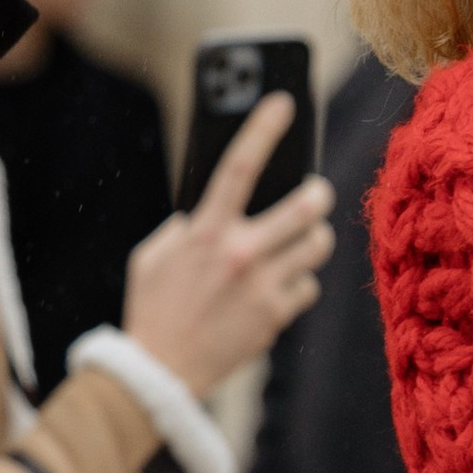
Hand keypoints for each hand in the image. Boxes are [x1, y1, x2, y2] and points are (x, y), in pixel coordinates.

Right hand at [122, 95, 333, 397]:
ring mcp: (264, 286)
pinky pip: (307, 285)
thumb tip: (218, 204)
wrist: (160, 371)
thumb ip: (187, 226)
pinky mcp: (277, 315)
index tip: (284, 102)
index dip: (264, 128)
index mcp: (206, 231)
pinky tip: (279, 286)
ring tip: (302, 239)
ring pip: (318, 245)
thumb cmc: (154, 307)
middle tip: (315, 192)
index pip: (241, 166)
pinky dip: (298, 283)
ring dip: (315, 238)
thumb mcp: (155, 255)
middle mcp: (240, 254)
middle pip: (306, 207)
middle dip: (318, 194)